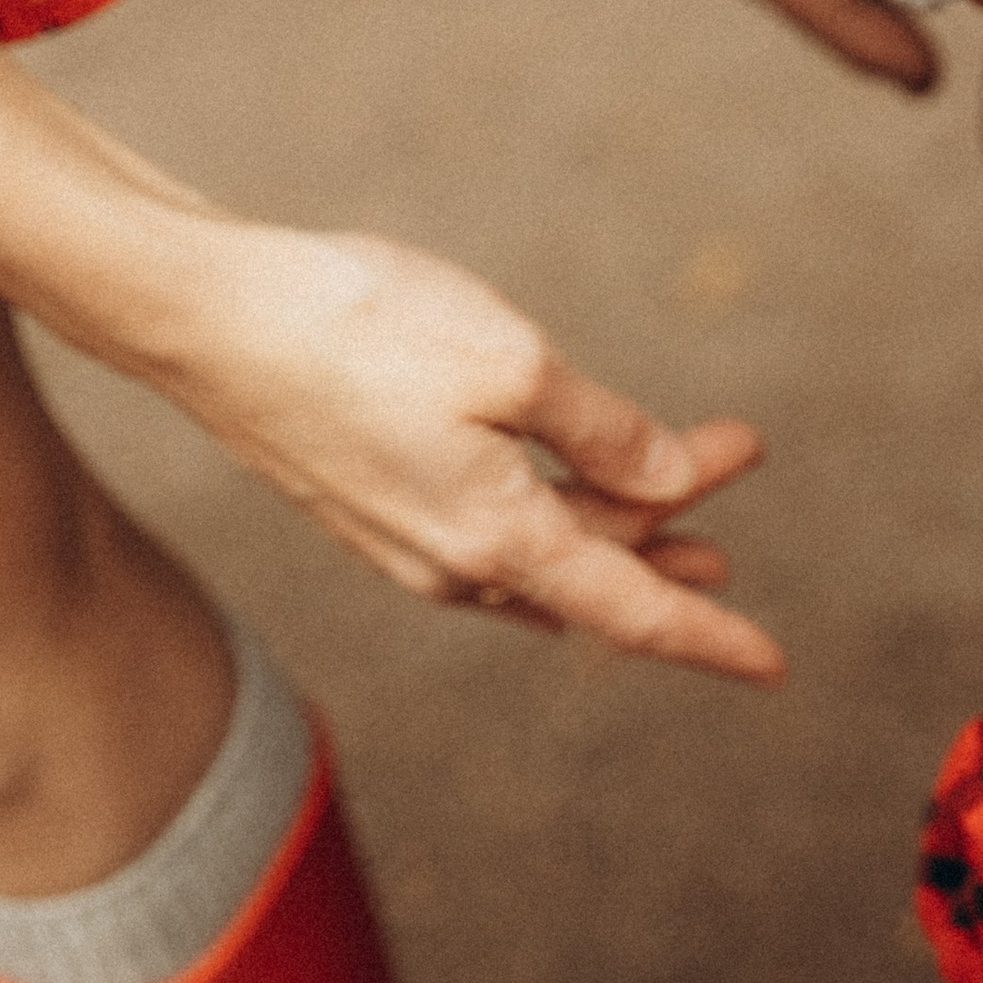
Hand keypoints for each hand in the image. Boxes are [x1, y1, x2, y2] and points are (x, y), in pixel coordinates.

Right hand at [155, 225, 784, 683]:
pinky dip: (555, 521)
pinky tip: (569, 511)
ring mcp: (409, 546)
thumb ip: (605, 433)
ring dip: (621, 525)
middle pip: (598, 570)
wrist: (204, 318)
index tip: (778, 665)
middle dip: (678, 522)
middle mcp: (456, 568)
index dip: (713, 639)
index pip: (636, 614)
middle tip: (741, 452)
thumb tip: (670, 488)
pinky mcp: (375, 510)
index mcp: (500, 541)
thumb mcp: (512, 364)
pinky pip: (493, 541)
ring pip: (545, 557)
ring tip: (688, 510)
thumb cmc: (354, 328)